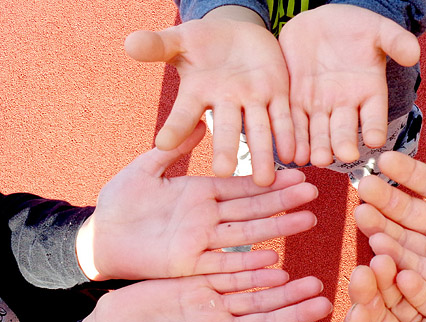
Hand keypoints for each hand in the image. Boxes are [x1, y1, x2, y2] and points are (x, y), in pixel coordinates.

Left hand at [76, 122, 317, 280]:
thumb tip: (203, 121)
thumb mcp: (146, 169)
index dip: (270, 180)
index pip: (242, 184)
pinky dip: (248, 264)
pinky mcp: (189, 263)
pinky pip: (223, 264)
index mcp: (200, 193)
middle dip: (284, 201)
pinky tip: (274, 261)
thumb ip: (174, 150)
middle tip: (314, 194)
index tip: (296, 173)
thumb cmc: (119, 203)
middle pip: (253, 208)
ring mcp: (201, 241)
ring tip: (307, 221)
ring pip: (246, 233)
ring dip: (277, 228)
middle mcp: (207, 217)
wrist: (99, 238)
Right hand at [125, 6, 293, 185]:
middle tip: (222, 172)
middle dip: (224, 149)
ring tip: (265, 180)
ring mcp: (253, 103)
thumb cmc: (203, 43)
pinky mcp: (277, 96)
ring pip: (258, 131)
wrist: (238, 37)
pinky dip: (289, 136)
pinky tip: (294, 157)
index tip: (162, 143)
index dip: (174, 126)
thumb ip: (159, 44)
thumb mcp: (181, 39)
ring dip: (262, 154)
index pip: (183, 112)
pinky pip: (284, 117)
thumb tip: (130, 43)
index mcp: (199, 94)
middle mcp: (226, 105)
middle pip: (225, 129)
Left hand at [279, 5, 419, 165]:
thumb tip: (414, 52)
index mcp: (369, 93)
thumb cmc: (354, 28)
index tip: (375, 139)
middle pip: (344, 130)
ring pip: (319, 133)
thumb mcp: (376, 30)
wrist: (319, 24)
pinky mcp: (296, 104)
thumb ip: (395, 40)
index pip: (374, 115)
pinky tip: (292, 154)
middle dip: (343, 143)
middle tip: (344, 155)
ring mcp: (320, 108)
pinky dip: (293, 139)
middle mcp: (345, 107)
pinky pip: (294, 124)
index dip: (375, 127)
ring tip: (318, 159)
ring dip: (318, 147)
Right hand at [355, 123, 425, 321]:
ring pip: (409, 242)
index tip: (386, 159)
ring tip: (361, 216)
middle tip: (362, 187)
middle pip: (412, 212)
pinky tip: (379, 248)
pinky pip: (420, 273)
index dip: (410, 173)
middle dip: (386, 200)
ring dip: (384, 229)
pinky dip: (399, 262)